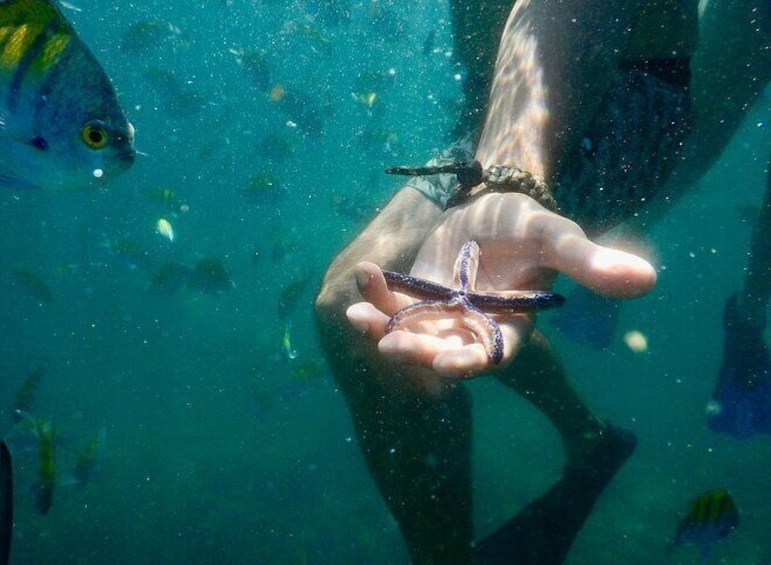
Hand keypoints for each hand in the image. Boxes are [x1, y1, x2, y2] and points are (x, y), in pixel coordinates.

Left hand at [346, 193, 655, 378]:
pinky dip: (374, 295)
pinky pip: (391, 305)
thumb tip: (647, 279)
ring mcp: (439, 317)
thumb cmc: (527, 224)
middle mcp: (471, 330)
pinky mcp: (415, 299)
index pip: (490, 354)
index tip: (445, 365)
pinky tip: (362, 275)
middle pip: (441, 352)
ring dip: (382, 329)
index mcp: (509, 326)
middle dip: (416, 351)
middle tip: (390, 344)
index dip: (469, 361)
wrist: (492, 207)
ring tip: (355, 317)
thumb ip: (590, 262)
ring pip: (409, 334)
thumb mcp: (555, 237)